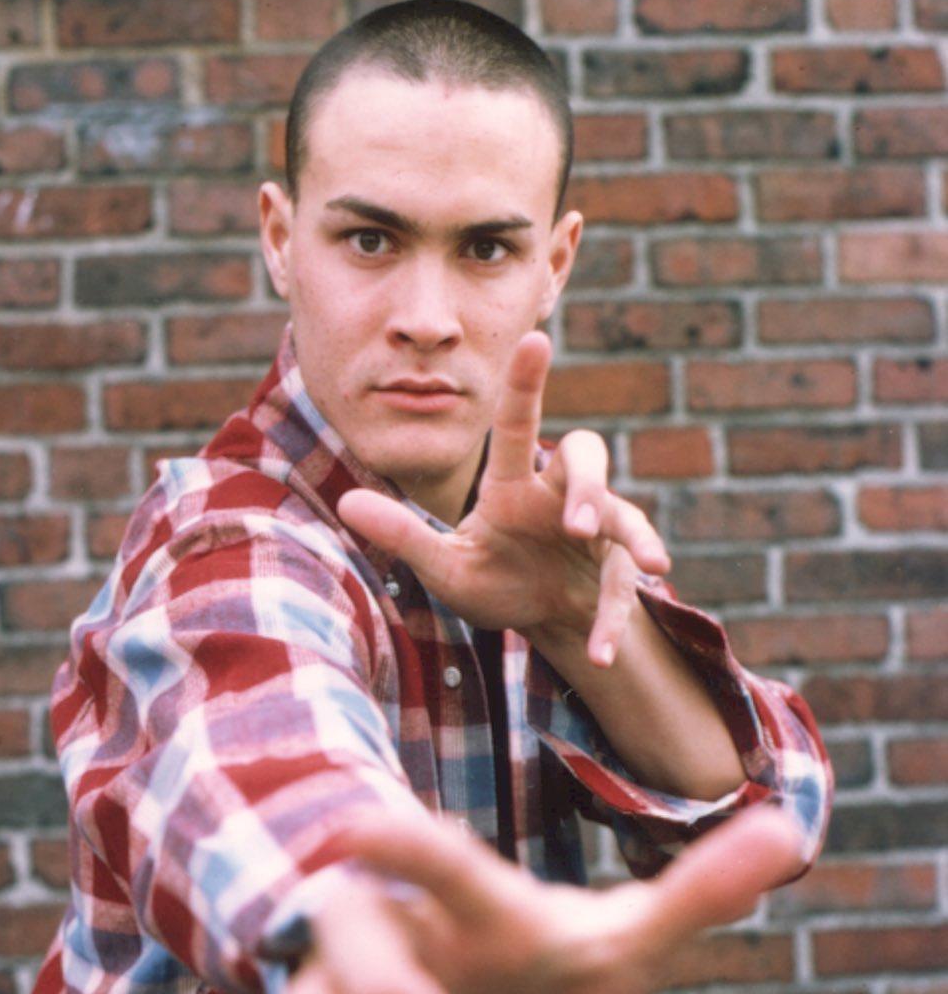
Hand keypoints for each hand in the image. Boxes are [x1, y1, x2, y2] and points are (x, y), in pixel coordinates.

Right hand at [258, 803, 803, 993]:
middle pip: (356, 938)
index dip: (403, 850)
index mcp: (469, 900)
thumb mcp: (625, 937)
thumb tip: (787, 834)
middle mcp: (398, 939)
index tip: (362, 834)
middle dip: (384, 987)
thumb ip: (696, 892)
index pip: (437, 864)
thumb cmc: (549, 963)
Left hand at [337, 331, 669, 667]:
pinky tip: (601, 654)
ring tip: (650, 567)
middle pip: (587, 457)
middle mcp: (559, 498)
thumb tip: (343, 504)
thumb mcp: (445, 565)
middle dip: (588, 485)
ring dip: (631, 537)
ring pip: (622, 516)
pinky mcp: (618, 569)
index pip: (519, 426)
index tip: (536, 340)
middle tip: (577, 523)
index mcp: (513, 486)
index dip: (526, 383)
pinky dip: (613, 621)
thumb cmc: (495, 580)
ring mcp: (597, 532)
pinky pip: (623, 588)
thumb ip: (404, 535)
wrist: (543, 618)